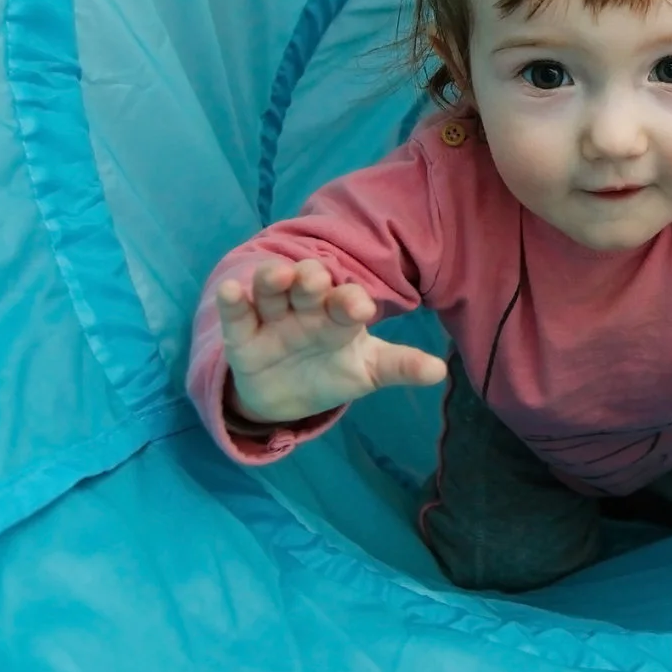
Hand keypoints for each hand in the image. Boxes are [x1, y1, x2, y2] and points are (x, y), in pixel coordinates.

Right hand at [215, 258, 446, 423]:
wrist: (287, 397)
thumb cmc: (332, 370)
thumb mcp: (368, 371)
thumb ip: (400, 367)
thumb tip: (440, 371)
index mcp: (338, 314)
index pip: (346, 302)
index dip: (351, 302)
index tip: (362, 308)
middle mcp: (305, 308)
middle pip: (307, 286)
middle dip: (310, 280)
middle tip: (315, 277)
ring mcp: (272, 319)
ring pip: (270, 292)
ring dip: (272, 280)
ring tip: (277, 275)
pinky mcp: (242, 336)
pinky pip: (237, 315)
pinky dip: (232, 302)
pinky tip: (231, 290)